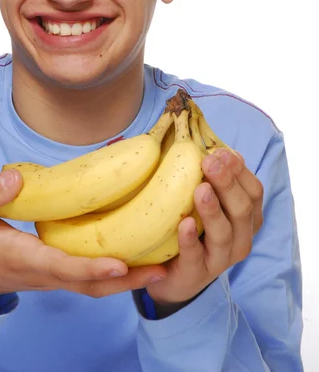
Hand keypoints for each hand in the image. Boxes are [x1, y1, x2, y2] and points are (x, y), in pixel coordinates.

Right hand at [0, 169, 166, 308]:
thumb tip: (14, 178)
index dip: (92, 268)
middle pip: (92, 285)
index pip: (63, 268)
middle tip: (163, 269)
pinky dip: (118, 272)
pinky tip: (139, 256)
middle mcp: (46, 273)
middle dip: (128, 281)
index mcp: (25, 259)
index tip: (121, 264)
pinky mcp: (60, 270)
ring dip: (130, 280)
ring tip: (164, 265)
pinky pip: (92, 277)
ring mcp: (55, 275)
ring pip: (96, 285)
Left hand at [145, 148, 262, 309]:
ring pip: (224, 233)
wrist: (171, 277)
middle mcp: (240, 239)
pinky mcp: (195, 274)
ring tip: (200, 189)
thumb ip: (213, 179)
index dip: (239, 171)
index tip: (222, 152)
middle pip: (242, 209)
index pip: (253, 192)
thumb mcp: (206, 202)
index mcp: (246, 219)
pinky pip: (195, 256)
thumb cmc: (193, 230)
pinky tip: (183, 223)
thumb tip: (216, 148)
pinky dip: (190, 240)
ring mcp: (219, 259)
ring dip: (213, 209)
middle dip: (227, 183)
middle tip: (208, 161)